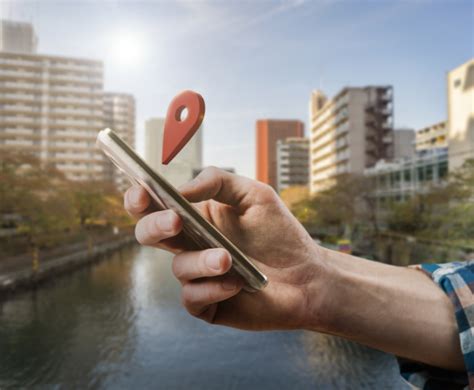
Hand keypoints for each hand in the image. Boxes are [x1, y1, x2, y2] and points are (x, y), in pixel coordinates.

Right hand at [124, 167, 325, 330]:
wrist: (307, 274)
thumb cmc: (280, 233)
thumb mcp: (254, 194)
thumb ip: (218, 181)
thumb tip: (181, 190)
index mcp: (196, 218)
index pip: (155, 207)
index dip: (139, 198)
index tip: (141, 191)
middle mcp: (190, 245)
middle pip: (148, 235)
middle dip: (156, 226)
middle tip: (176, 220)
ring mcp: (197, 275)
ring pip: (178, 267)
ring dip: (201, 260)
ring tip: (228, 258)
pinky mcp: (207, 303)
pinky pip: (192, 297)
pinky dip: (212, 288)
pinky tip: (236, 284)